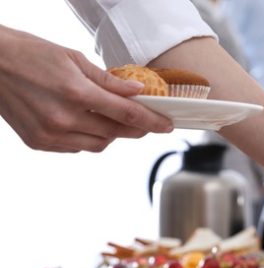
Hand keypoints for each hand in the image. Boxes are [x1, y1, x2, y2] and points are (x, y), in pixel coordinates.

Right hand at [0, 27, 172, 152]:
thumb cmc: (29, 54)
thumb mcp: (73, 59)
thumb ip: (109, 80)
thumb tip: (137, 91)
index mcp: (76, 92)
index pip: (127, 114)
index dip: (152, 121)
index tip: (166, 125)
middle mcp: (63, 118)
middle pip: (116, 133)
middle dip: (135, 129)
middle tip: (146, 122)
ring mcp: (50, 134)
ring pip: (98, 145)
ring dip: (111, 135)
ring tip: (111, 118)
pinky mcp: (39, 143)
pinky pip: (76, 148)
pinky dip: (87, 138)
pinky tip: (85, 122)